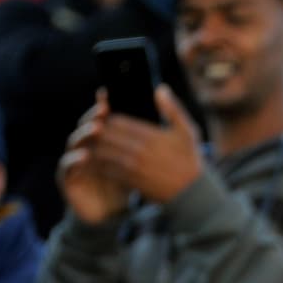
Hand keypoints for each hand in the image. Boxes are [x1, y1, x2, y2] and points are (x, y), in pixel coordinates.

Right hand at [59, 95, 130, 225]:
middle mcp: (84, 148)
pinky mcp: (67, 178)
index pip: (99, 119)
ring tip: (97, 128)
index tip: (109, 96)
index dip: (103, 107)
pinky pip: (67, 167)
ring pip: (75, 143)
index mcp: (99, 142)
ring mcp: (74, 162)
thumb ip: (141, 143)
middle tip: (103, 108)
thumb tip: (152, 122)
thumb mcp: (136, 164)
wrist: (112, 215)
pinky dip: (75, 160)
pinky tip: (85, 156)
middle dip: (94, 117)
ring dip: (84, 134)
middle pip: (86, 127)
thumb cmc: (124, 186)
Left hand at [84, 85, 203, 204]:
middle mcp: (140, 150)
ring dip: (94, 149)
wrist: (192, 193)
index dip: (106, 118)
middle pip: (106, 136)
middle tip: (90, 131)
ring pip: (103, 153)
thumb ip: (173, 110)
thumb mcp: (188, 132)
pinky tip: (97, 164)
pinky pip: (107, 171)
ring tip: (89, 146)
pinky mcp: (131, 182)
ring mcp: (134, 167)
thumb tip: (161, 89)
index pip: (116, 121)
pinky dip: (99, 166)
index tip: (103, 119)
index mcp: (150, 135)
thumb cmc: (190, 161)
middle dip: (96, 133)